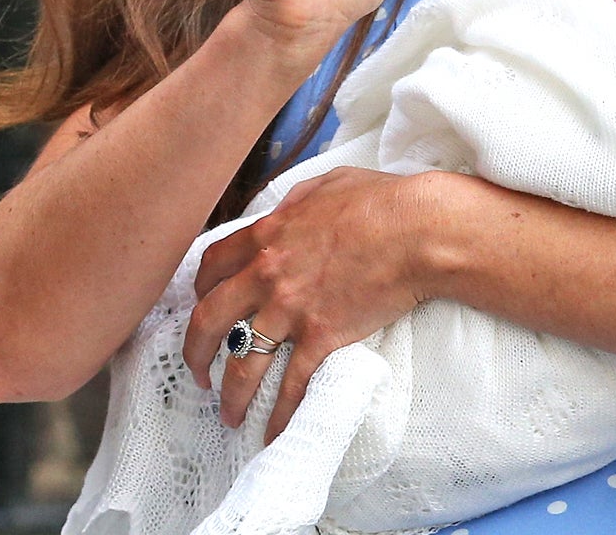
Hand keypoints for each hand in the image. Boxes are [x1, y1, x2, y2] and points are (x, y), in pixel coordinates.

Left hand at [184, 166, 442, 439]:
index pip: (212, 268)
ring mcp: (291, 309)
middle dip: (195, 354)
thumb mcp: (330, 183)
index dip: (200, 292)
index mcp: (266, 237)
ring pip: (241, 363)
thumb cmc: (383, 201)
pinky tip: (273, 431)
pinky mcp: (321, 336)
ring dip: (230, 395)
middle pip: (208, 322)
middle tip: (199, 373)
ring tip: (229, 416)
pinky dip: (280, 413)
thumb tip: (285, 209)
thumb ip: (297, 198)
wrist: (419, 230)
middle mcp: (267, 276)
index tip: (202, 308)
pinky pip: (291, 384)